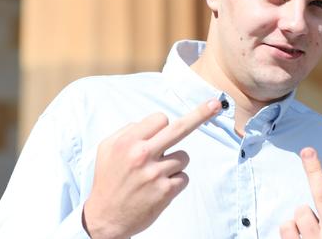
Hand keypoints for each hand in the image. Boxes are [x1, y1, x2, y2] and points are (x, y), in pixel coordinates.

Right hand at [82, 99, 221, 238]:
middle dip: (200, 114)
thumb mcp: (107, 148)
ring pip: (183, 157)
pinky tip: (159, 187)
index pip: (160, 119)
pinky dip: (175, 181)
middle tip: (216, 104)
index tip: (165, 127)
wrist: (105, 217)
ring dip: (174, 163)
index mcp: (127, 142)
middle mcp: (142, 155)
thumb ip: (128, 131)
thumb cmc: (108, 179)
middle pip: (180, 128)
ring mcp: (155, 174)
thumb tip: (154, 123)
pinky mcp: (165, 191)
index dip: (161, 125)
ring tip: (155, 174)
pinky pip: (184, 177)